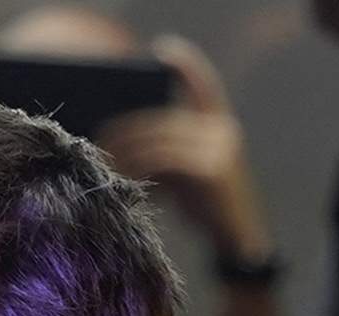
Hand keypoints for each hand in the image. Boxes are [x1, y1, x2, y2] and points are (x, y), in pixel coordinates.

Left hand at [95, 35, 272, 256]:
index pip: (205, 85)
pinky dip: (138, 167)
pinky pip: (164, 160)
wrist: (239, 243)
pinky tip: (121, 176)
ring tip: (104, 161)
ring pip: (159, 139)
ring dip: (127, 150)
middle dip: (128, 128)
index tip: (163, 50)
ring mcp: (219, 149)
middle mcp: (223, 131)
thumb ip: (168, 152)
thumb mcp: (189, 174)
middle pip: (164, 118)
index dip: (186, 65)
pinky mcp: (210, 170)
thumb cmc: (208, 208)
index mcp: (220, 126)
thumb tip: (121, 140)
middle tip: (99, 138)